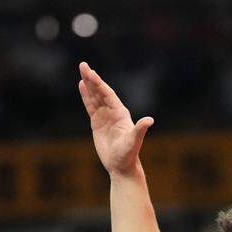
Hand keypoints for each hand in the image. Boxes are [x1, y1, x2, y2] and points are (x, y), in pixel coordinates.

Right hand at [78, 61, 153, 176]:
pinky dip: (86, 96)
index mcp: (120, 113)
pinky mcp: (97, 123)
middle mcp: (113, 112)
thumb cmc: (128, 155)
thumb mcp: (134, 142)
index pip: (108, 94)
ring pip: (95, 97)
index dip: (99, 84)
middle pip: (100, 92)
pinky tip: (81, 86)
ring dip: (88, 84)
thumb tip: (149, 120)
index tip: (91, 73)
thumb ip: (140, 129)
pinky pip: (90, 106)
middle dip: (92, 79)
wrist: (122, 166)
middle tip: (83, 65)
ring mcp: (105, 116)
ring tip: (81, 70)